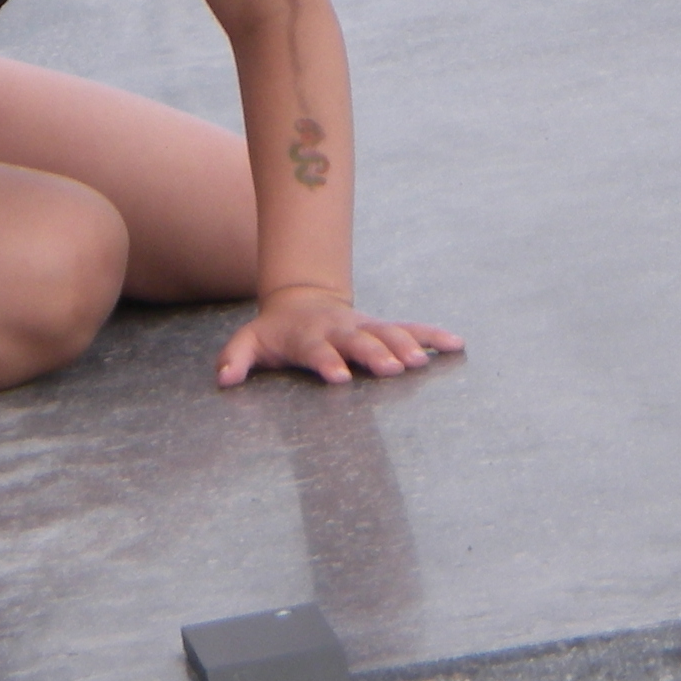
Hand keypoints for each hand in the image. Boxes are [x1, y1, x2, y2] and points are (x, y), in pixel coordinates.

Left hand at [215, 285, 462, 387]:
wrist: (301, 300)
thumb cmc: (275, 332)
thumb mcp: (248, 342)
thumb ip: (235, 359)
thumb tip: (224, 380)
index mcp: (308, 336)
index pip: (317, 350)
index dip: (327, 363)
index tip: (340, 378)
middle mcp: (341, 330)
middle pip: (360, 341)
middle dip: (377, 354)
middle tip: (394, 370)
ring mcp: (364, 327)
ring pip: (389, 332)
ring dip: (407, 345)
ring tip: (423, 363)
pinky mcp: (382, 328)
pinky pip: (411, 330)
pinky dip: (433, 336)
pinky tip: (455, 345)